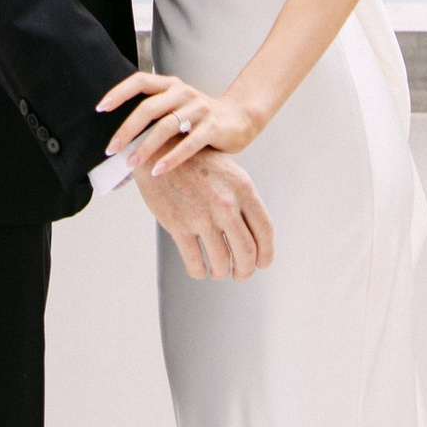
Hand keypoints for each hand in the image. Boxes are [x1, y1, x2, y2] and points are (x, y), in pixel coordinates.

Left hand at [102, 66, 258, 176]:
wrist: (241, 118)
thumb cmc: (201, 117)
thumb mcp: (176, 107)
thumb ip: (154, 114)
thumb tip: (120, 136)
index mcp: (171, 85)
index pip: (140, 81)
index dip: (119, 93)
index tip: (100, 108)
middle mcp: (184, 93)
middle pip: (149, 108)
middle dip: (127, 130)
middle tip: (112, 150)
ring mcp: (200, 108)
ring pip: (166, 126)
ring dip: (146, 147)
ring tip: (132, 164)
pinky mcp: (213, 127)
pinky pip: (189, 143)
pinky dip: (171, 158)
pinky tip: (158, 170)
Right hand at [138, 144, 273, 279]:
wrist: (159, 151)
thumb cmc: (198, 165)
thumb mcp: (230, 174)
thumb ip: (245, 203)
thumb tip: (257, 240)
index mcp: (243, 188)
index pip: (265, 231)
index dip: (266, 253)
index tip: (261, 264)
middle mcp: (225, 203)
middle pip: (246, 252)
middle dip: (245, 270)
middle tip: (240, 274)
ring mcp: (201, 215)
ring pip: (221, 261)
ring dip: (221, 273)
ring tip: (218, 271)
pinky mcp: (178, 225)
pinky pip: (195, 262)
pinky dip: (199, 271)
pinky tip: (199, 268)